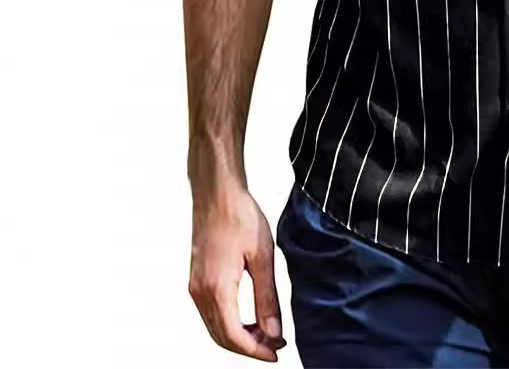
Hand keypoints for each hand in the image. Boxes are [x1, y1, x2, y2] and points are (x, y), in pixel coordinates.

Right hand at [188, 186, 287, 360]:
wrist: (216, 193)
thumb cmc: (239, 217)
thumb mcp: (262, 257)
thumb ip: (267, 298)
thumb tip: (274, 330)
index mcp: (217, 288)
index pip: (233, 337)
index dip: (256, 350)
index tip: (276, 353)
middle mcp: (200, 292)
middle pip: (221, 338)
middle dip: (249, 347)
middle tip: (275, 345)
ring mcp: (195, 287)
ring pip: (214, 328)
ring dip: (238, 337)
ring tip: (266, 333)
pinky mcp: (196, 279)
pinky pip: (210, 313)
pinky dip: (229, 323)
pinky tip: (247, 318)